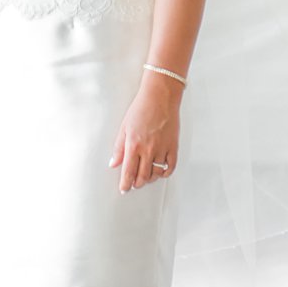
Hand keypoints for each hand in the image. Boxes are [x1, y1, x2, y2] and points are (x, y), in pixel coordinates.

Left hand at [110, 77, 180, 193]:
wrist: (160, 97)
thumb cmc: (141, 108)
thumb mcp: (124, 127)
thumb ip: (119, 147)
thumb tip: (114, 163)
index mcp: (134, 145)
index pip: (128, 172)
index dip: (125, 184)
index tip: (124, 189)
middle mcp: (148, 150)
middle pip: (142, 176)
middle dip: (137, 183)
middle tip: (134, 184)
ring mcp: (162, 149)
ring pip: (156, 174)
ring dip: (150, 179)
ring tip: (146, 177)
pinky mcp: (173, 147)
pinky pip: (170, 167)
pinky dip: (165, 173)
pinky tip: (160, 172)